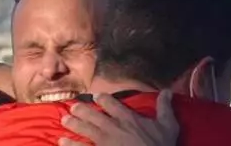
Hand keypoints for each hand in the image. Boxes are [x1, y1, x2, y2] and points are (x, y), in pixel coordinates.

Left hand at [59, 90, 178, 145]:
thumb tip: (168, 90)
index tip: (96, 96)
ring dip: (73, 124)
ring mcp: (104, 142)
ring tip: (64, 120)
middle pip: (92, 115)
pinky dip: (71, 145)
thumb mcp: (168, 126)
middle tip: (72, 107)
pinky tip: (62, 141)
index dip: (102, 98)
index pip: (111, 103)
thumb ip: (165, 107)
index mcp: (127, 118)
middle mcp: (113, 127)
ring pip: (84, 129)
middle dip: (81, 110)